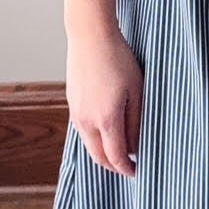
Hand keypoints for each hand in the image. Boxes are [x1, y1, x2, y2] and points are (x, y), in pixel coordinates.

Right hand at [65, 23, 143, 176]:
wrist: (90, 36)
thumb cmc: (118, 59)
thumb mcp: (137, 90)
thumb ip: (136, 121)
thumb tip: (136, 146)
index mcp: (106, 119)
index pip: (115, 156)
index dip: (126, 168)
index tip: (136, 172)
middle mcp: (86, 121)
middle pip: (98, 157)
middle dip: (113, 166)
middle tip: (128, 167)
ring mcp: (76, 112)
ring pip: (89, 145)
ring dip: (103, 152)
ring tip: (120, 150)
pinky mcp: (72, 103)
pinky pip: (83, 130)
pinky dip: (95, 138)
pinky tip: (106, 131)